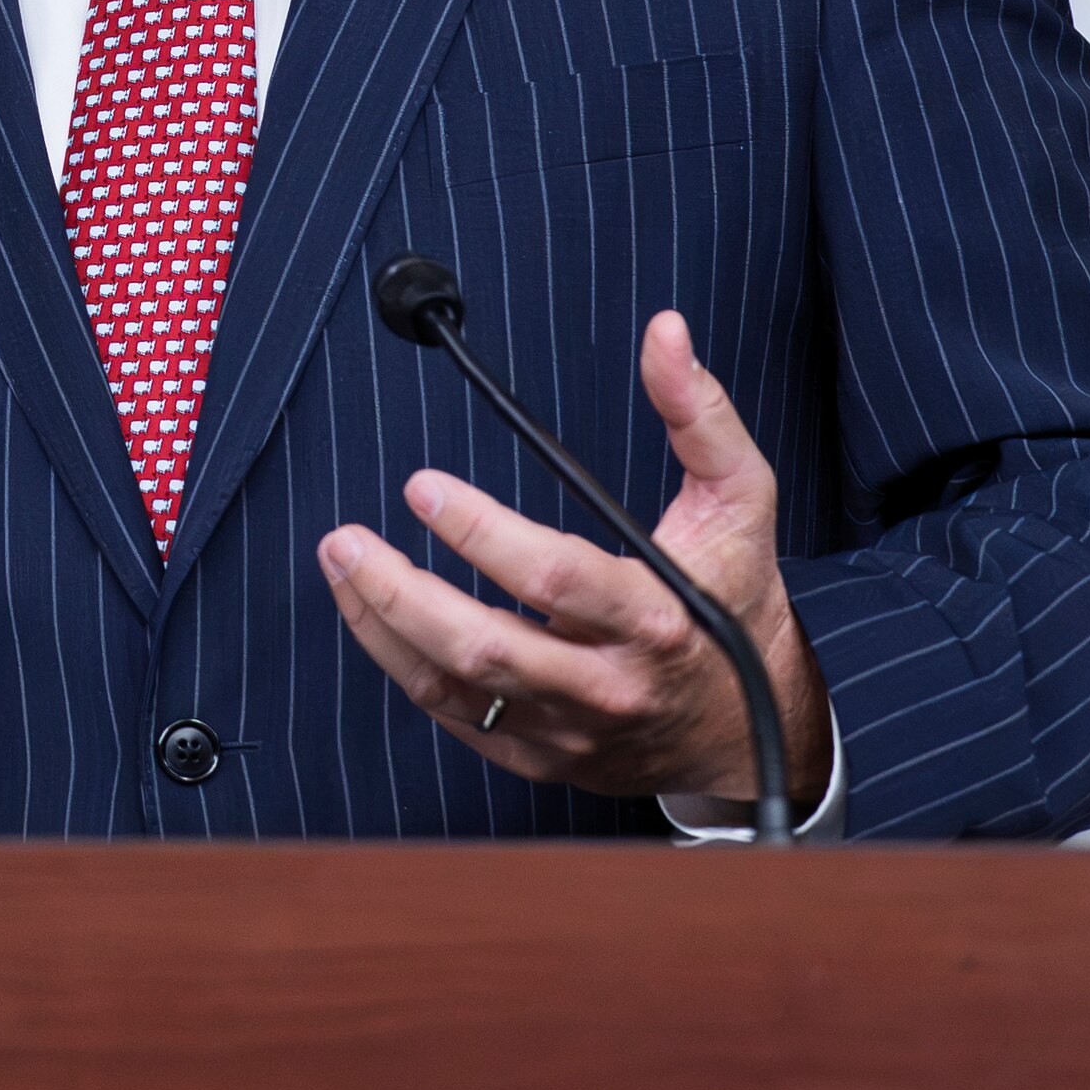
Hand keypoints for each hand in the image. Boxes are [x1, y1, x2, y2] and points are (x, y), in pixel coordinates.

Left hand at [317, 308, 831, 812]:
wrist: (748, 728)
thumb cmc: (735, 600)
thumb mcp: (740, 501)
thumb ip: (698, 413)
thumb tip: (665, 334)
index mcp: (655, 619)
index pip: (555, 581)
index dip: (482, 534)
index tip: (424, 488)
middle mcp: (606, 685)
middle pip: (486, 648)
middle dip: (401, 592)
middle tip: (347, 539)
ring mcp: (568, 729)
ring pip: (454, 688)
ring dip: (382, 624)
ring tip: (342, 562)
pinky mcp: (538, 755)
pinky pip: (454, 717)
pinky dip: (402, 663)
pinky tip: (372, 612)